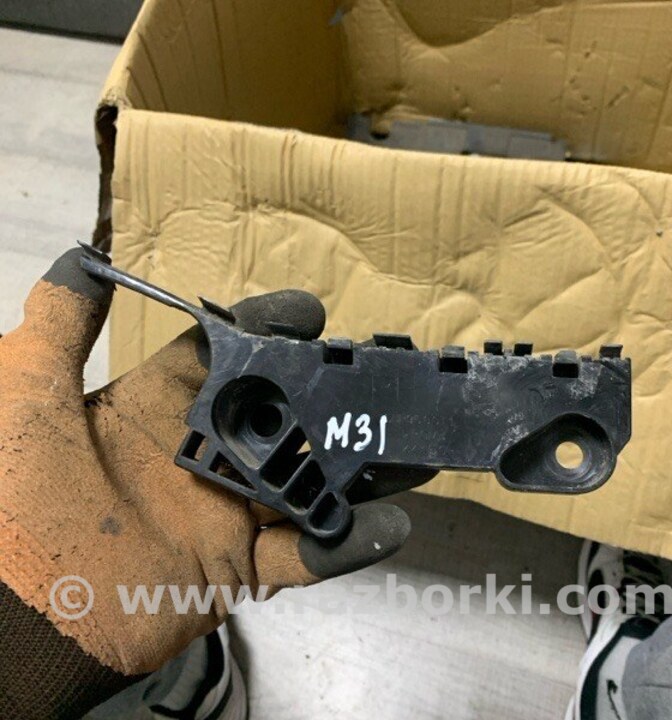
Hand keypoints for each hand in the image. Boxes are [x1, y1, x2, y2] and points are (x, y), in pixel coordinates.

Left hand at [0, 248, 430, 683]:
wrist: (16, 616)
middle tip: (381, 376)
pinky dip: (347, 543)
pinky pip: (304, 556)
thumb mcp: (25, 395)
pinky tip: (390, 522)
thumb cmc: (18, 496)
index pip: (228, 358)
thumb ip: (56, 328)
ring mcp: (224, 511)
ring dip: (359, 467)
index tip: (311, 311)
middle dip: (331, 397)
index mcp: (159, 408)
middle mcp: (201, 453)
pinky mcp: (238, 567)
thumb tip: (81, 257)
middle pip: (281, 416)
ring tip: (410, 447)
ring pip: (306, 482)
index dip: (268, 331)